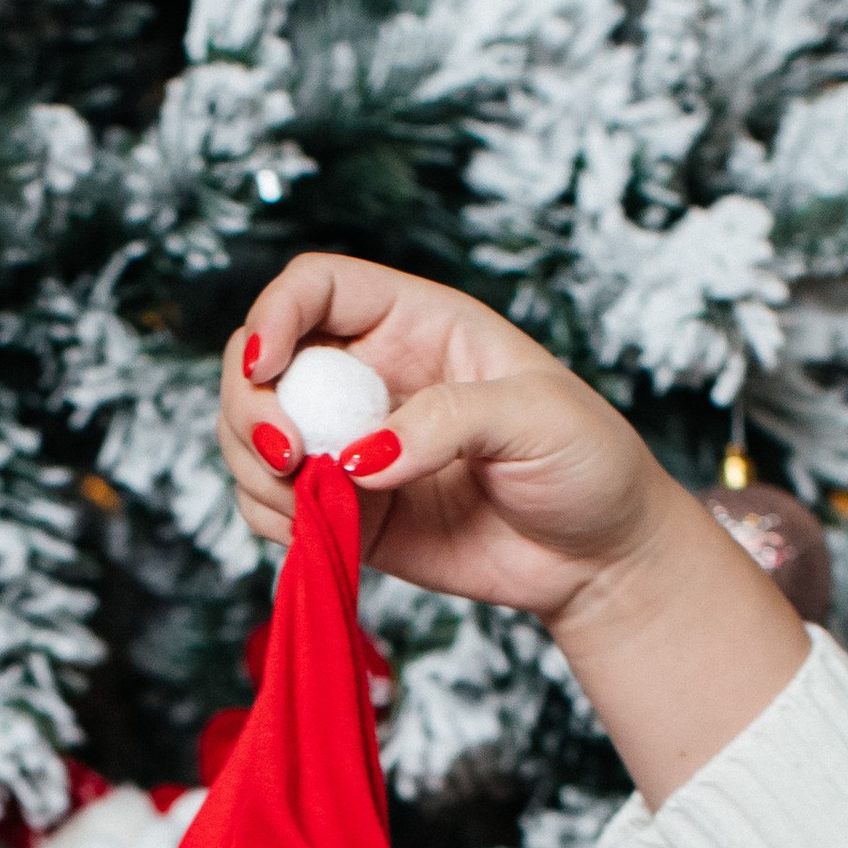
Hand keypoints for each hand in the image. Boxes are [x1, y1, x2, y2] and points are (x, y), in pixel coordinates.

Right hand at [220, 256, 810, 799]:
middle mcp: (371, 377)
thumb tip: (358, 458)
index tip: (267, 367)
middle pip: (261, 362)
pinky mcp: (347, 513)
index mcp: (416, 323)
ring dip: (254, 469)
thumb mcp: (536, 417)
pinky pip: (274, 508)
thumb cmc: (588, 464)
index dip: (276, 314)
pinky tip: (310, 534)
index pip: (317, 288)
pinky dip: (270, 521)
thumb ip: (448, 422)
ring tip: (306, 504)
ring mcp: (352, 447)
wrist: (599, 560)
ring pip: (255, 438)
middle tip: (286, 454)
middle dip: (249, 405)